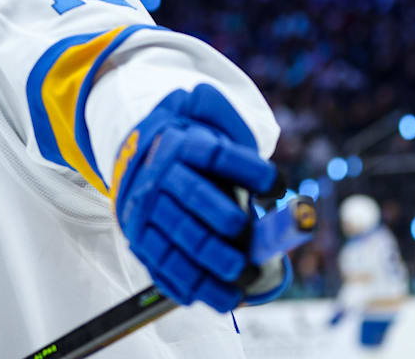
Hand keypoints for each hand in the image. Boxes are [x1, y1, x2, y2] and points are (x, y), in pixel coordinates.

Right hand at [113, 84, 283, 311]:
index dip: (250, 169)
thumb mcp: (203, 121)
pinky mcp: (141, 242)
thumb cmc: (190, 150)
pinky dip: (193, 287)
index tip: (279, 185)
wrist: (135, 159)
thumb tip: (254, 149)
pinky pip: (165, 269)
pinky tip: (223, 297)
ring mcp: (147, 213)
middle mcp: (160, 177)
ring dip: (212, 263)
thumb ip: (224, 116)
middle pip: (194, 197)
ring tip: (244, 276)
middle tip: (248, 235)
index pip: (217, 154)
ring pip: (178, 240)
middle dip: (224, 219)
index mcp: (183, 145)